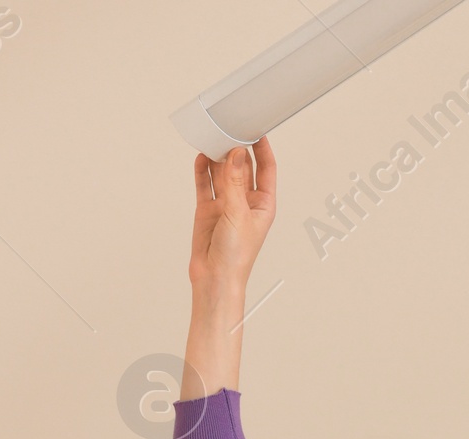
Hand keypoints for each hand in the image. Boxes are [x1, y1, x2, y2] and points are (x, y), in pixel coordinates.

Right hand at [188, 137, 276, 300]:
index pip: (266, 168)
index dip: (262, 148)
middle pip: (242, 167)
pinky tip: (201, 157)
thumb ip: (235, 182)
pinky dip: (203, 170)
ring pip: (222, 173)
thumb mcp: (238, 214)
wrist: (214, 279)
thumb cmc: (235, 256)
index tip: (256, 129)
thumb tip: (236, 153)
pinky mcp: (208, 209)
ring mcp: (226, 204)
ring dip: (218, 157)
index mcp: (263, 204)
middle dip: (237, 149)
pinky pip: (205, 184)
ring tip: (213, 139)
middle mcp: (245, 202)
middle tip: (230, 129)